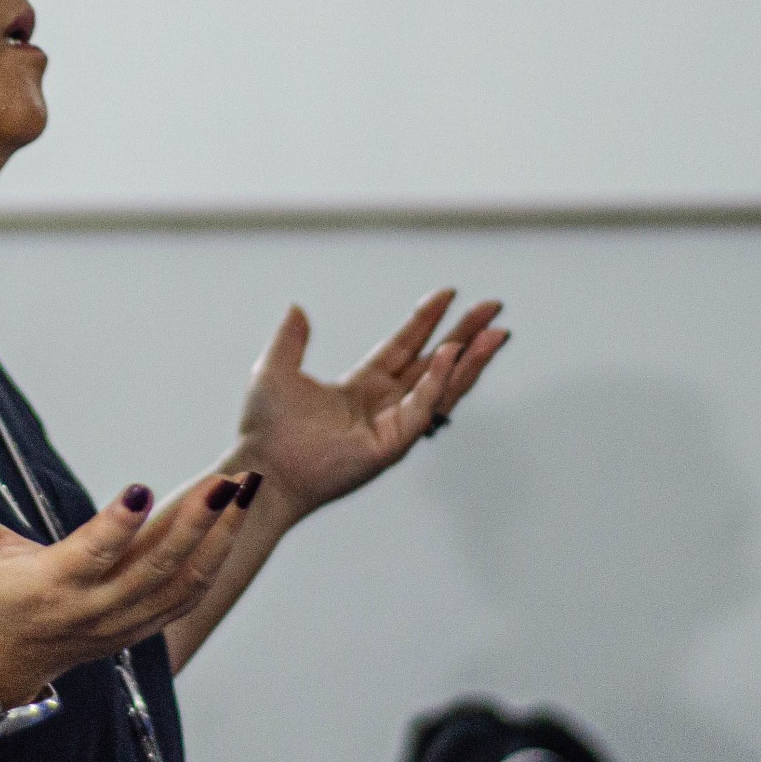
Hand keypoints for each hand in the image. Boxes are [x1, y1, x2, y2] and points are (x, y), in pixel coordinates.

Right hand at [0, 450, 257, 704]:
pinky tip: (238, 520)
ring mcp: (122, 623)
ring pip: (183, 584)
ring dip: (221, 538)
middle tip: (224, 481)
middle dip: (195, 524)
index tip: (143, 489)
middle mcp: (93, 610)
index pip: (91, 556)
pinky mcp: (140, 627)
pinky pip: (188, 596)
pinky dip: (217, 560)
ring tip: (246, 491)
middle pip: (154, 570)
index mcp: (49, 588)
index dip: (117, 525)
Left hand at [235, 290, 508, 518]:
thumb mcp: (275, 369)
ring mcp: (391, 425)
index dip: (426, 320)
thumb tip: (297, 308)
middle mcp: (382, 404)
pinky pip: (422, 408)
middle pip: (434, 363)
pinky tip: (451, 353)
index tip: (449, 294)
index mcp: (361, 386)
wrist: (262, 467)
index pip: (404, 346)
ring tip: (497, 333)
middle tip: (494, 308)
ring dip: (470, 360)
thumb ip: (291, 338)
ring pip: (441, 386)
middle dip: (465, 336)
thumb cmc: (266, 428)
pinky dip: (438, 381)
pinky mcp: (392, 445)